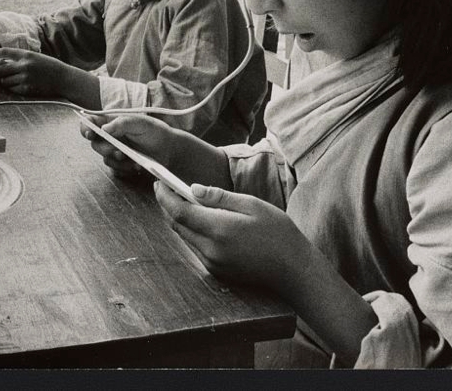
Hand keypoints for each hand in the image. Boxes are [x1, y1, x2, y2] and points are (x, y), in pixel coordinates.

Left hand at [0, 48, 69, 96]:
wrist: (64, 79)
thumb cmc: (50, 67)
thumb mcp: (36, 57)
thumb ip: (21, 59)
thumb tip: (2, 62)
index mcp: (27, 55)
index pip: (4, 52)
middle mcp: (24, 66)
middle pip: (0, 69)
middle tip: (0, 73)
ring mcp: (25, 78)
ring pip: (5, 81)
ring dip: (6, 81)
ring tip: (15, 80)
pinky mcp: (27, 89)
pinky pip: (12, 89)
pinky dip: (14, 88)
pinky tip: (22, 85)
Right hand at [80, 114, 177, 177]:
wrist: (169, 149)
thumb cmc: (154, 132)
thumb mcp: (141, 122)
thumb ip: (122, 123)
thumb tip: (104, 129)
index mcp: (112, 123)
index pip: (91, 123)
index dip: (85, 128)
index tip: (90, 134)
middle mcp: (110, 137)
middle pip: (95, 144)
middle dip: (106, 149)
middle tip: (119, 150)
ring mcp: (115, 152)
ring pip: (105, 159)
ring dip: (118, 161)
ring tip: (134, 159)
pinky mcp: (121, 164)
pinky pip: (115, 170)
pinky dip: (125, 168)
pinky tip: (137, 165)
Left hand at [154, 181, 302, 287]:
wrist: (293, 270)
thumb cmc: (278, 232)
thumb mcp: (252, 205)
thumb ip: (220, 197)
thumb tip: (192, 190)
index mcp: (220, 230)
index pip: (180, 212)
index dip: (165, 196)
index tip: (158, 182)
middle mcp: (211, 250)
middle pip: (177, 225)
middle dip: (167, 205)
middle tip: (165, 186)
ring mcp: (212, 263)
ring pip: (184, 236)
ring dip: (179, 218)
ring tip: (180, 198)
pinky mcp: (216, 271)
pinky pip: (195, 247)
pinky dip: (191, 230)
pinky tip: (198, 218)